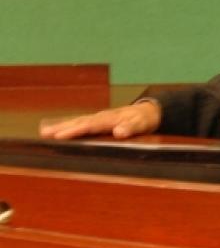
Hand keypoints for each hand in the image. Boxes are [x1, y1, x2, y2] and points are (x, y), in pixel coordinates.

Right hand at [39, 101, 161, 140]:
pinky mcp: (97, 121)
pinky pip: (80, 122)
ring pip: (77, 121)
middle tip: (44, 134)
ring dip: (61, 126)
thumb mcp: (141, 124)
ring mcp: (98, 118)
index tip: (60, 136)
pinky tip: (55, 127)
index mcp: (110, 119)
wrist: (147, 111)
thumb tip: (118, 132)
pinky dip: (67, 124)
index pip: (90, 125)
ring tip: (44, 131)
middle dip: (62, 127)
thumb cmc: (143, 119)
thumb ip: (131, 127)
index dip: (75, 130)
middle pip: (79, 122)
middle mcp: (101, 117)